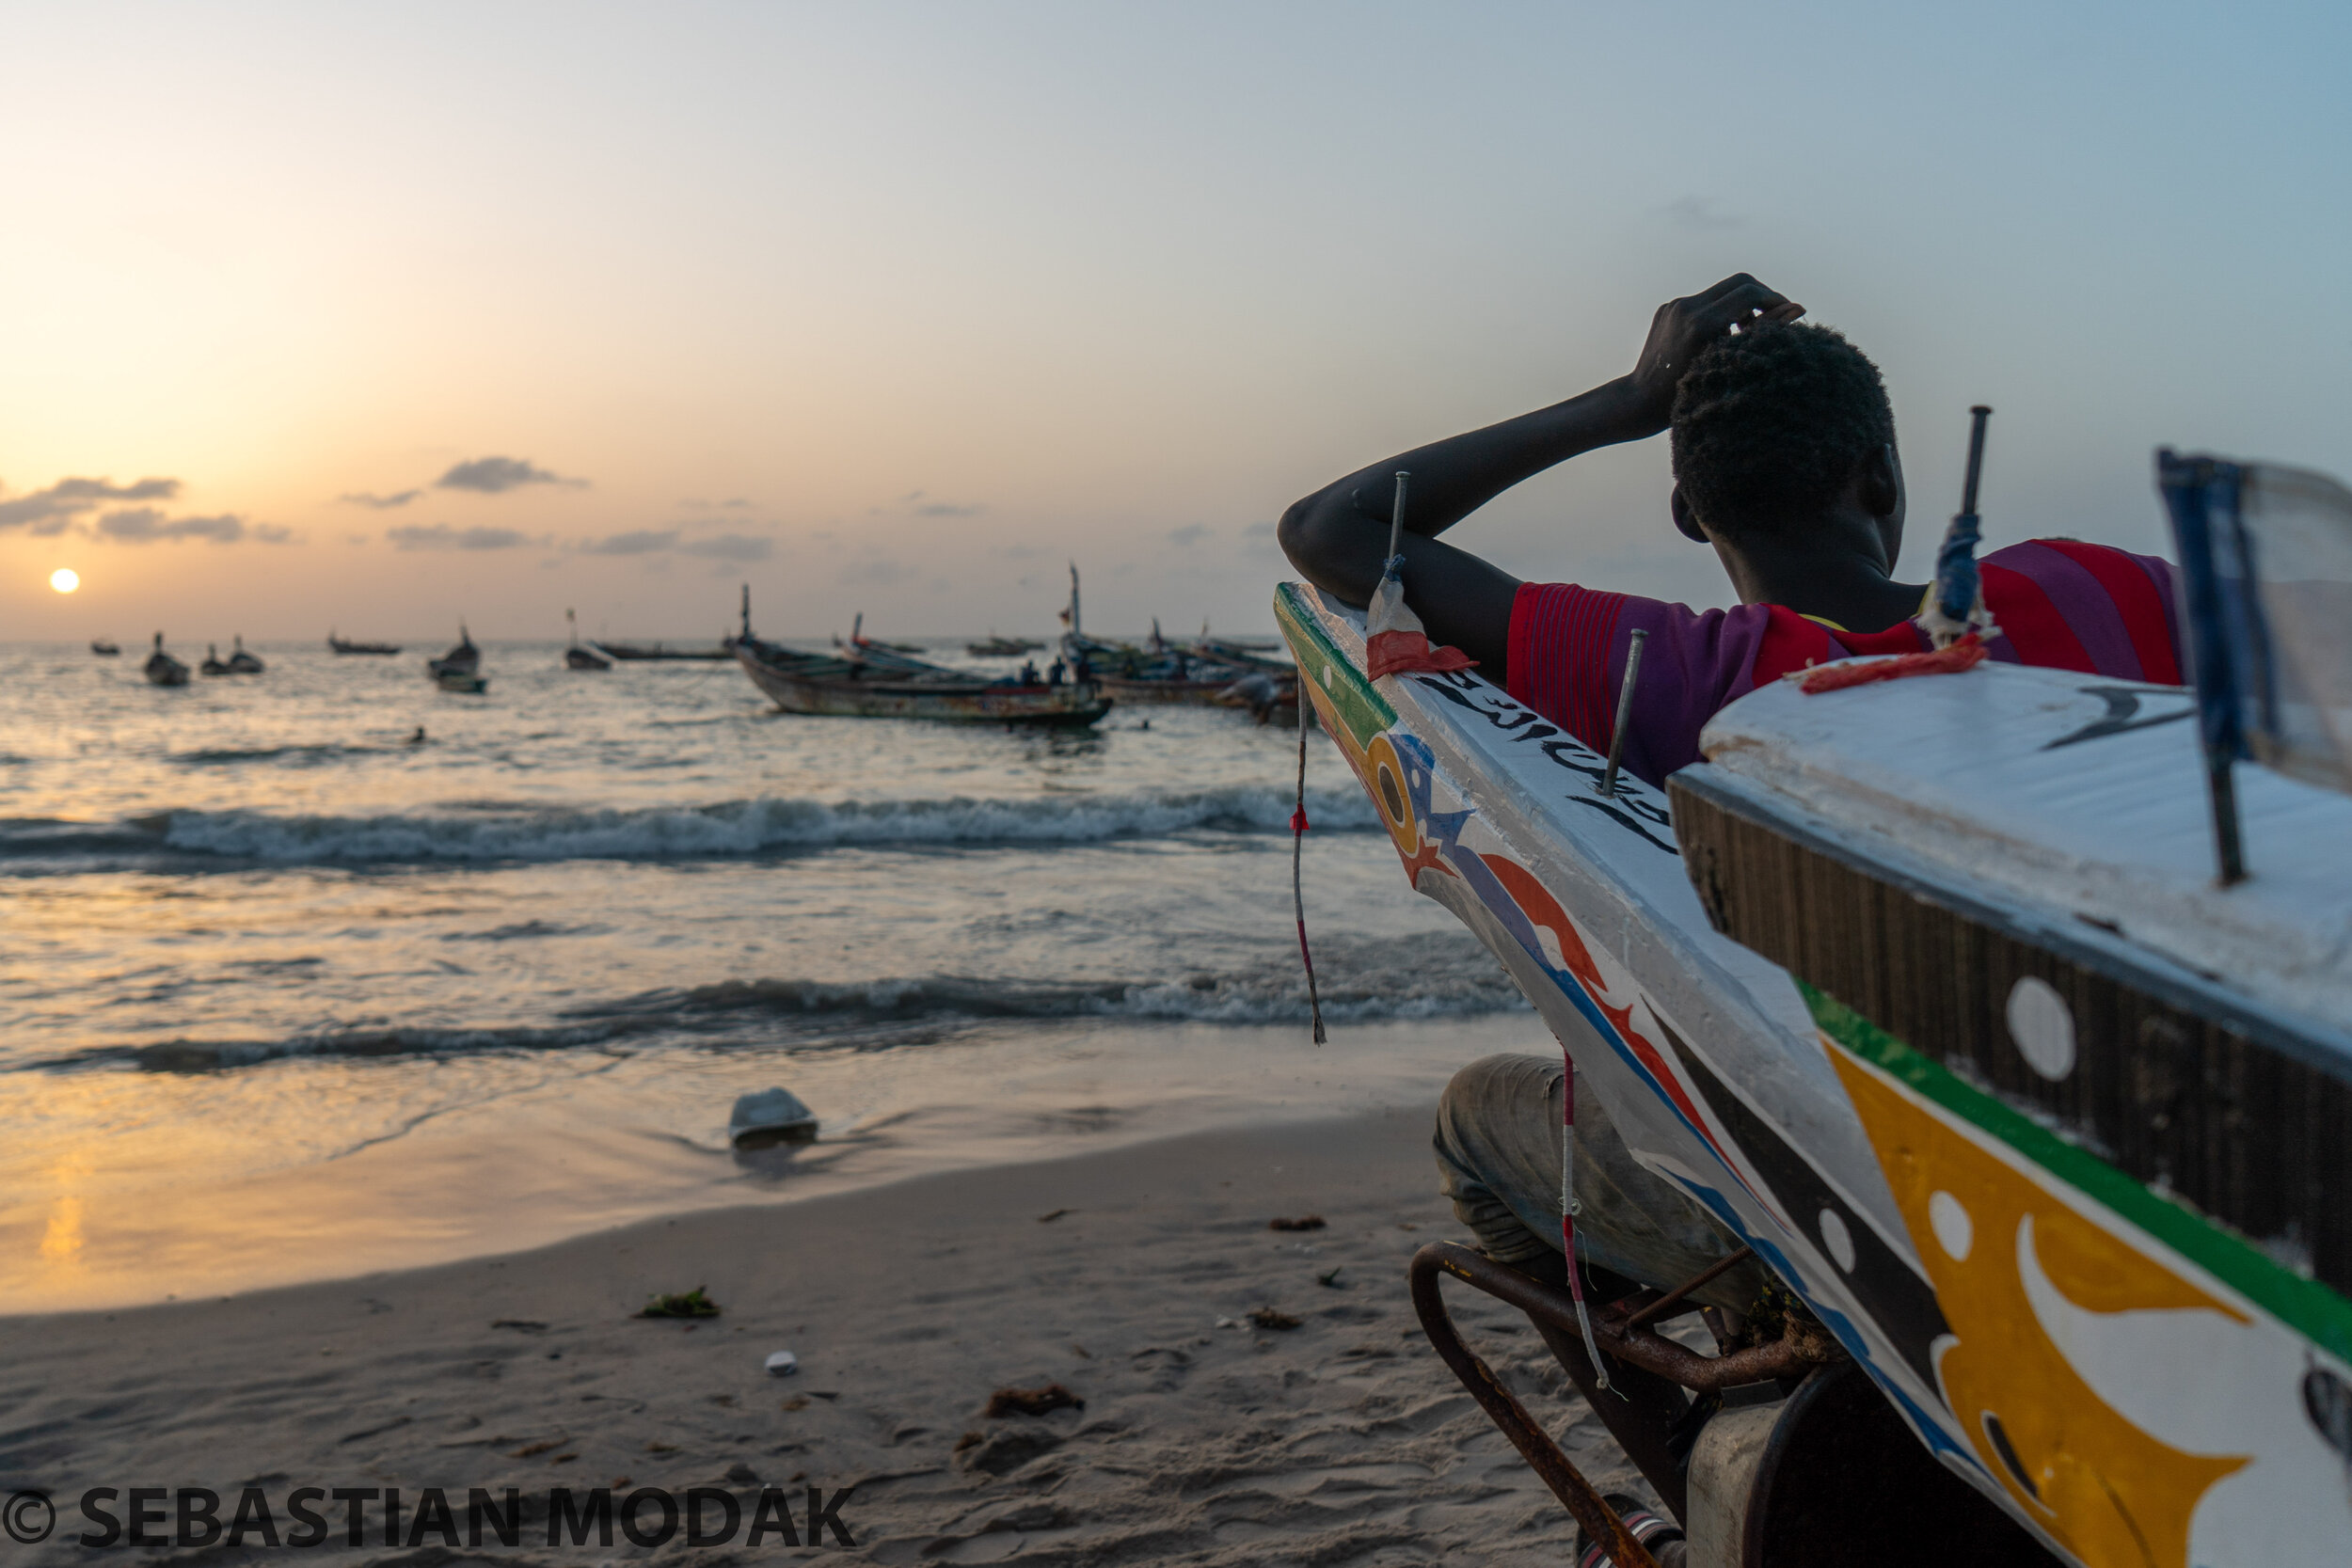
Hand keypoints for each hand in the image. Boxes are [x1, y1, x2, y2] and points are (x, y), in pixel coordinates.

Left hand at [1624, 274, 1804, 431]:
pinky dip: (1719, 312)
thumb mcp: (1730, 363)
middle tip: (1773, 319)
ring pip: (1721, 291)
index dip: (1775, 300)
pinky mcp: (1667, 308)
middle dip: (1761, 297)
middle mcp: (1686, 307)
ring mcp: (1674, 305)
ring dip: (1741, 305)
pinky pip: (1702, 301)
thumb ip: (1763, 332)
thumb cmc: (1687, 394)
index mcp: (1701, 323)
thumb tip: (1798, 308)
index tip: (1789, 314)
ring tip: (1746, 333)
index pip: (1749, 292)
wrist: (1640, 400)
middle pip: (1739, 282)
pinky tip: (1721, 338)